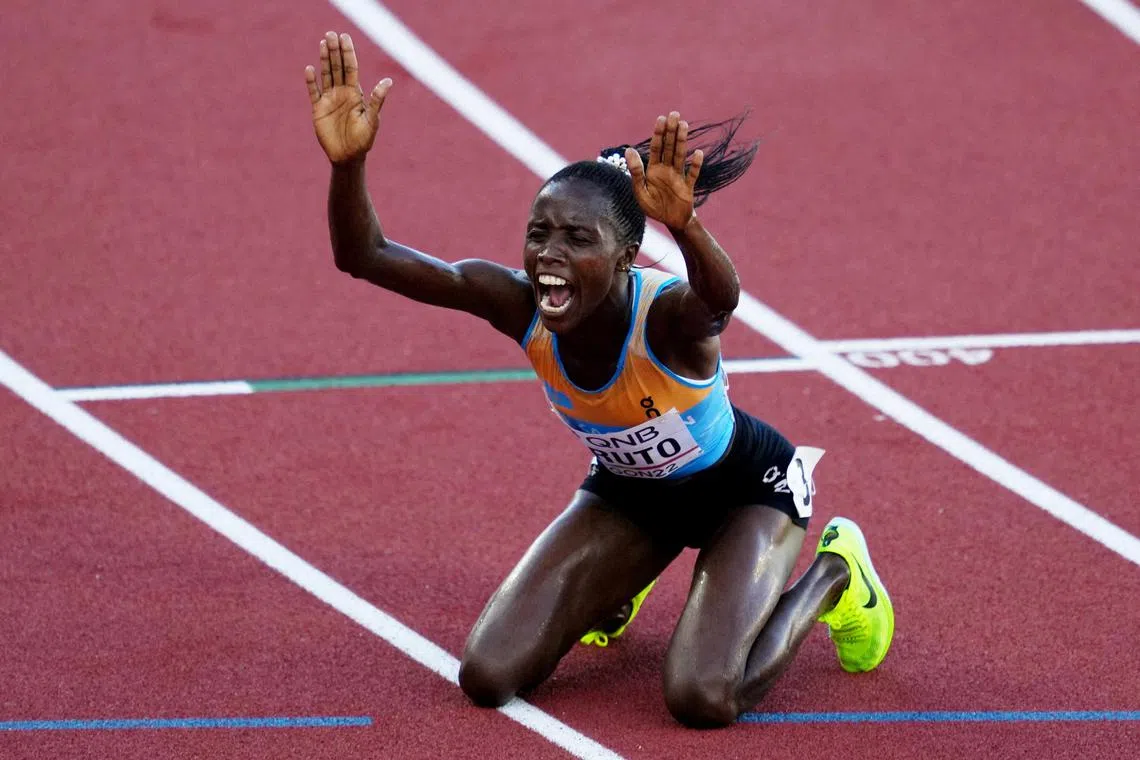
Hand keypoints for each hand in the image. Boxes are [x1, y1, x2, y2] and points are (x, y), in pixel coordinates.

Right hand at [304, 31, 391, 164]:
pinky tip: (309, 69)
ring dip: (323, 59)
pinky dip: (311, 81)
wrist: (348, 157)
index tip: (345, 37)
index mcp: (356, 94)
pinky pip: (313, 91)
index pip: (351, 68)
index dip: (348, 53)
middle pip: (337, 67)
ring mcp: (330, 99)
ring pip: (326, 75)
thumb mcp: (372, 120)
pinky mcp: (318, 109)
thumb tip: (388, 82)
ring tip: (322, 43)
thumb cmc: (363, 140)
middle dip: (334, 51)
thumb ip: (377, 101)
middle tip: (331, 34)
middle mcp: (342, 93)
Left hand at [626, 112, 703, 229]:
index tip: (661, 119)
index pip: (656, 148)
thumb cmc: (653, 207)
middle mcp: (667, 170)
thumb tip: (628, 150)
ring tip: (684, 124)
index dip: (658, 134)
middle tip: (674, 114)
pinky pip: (692, 174)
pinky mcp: (688, 187)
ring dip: (682, 141)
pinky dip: (695, 165)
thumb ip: (636, 172)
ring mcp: (678, 177)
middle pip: (669, 147)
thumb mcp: (640, 192)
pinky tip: (698, 153)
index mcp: (653, 170)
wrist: (670, 222)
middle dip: (671, 131)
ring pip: (680, 156)